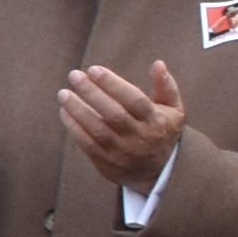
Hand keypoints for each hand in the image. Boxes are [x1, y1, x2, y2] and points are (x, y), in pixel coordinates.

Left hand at [59, 59, 191, 198]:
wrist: (158, 172)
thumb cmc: (162, 131)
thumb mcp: (174, 110)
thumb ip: (166, 86)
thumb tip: (158, 64)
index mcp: (156, 121)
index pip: (134, 100)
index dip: (113, 84)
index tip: (93, 69)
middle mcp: (140, 138)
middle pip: (113, 114)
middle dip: (92, 93)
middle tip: (74, 75)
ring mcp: (123, 153)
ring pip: (97, 130)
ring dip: (77, 110)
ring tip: (64, 93)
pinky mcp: (107, 164)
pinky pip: (87, 145)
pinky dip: (74, 128)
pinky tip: (64, 111)